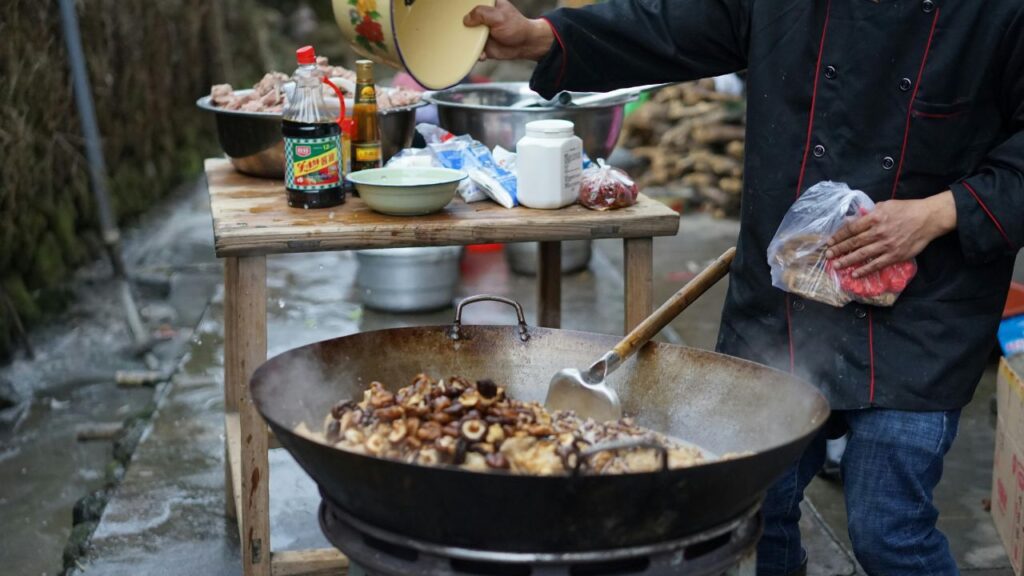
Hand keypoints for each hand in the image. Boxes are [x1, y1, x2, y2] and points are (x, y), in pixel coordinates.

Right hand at [464, 0, 553, 60]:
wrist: (524, 45)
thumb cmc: (516, 26)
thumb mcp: (498, 16)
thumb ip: (481, 14)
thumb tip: (466, 19)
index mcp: (486, 5)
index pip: (469, 4)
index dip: (463, 9)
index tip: (459, 15)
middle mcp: (481, 18)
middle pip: (464, 21)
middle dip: (462, 28)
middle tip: (466, 32)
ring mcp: (480, 32)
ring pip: (466, 37)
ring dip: (467, 43)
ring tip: (473, 45)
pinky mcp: (482, 45)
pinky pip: (472, 50)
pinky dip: (474, 54)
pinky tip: (481, 54)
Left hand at [825, 191, 957, 276]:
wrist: (928, 218)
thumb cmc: (906, 209)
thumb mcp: (885, 205)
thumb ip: (868, 213)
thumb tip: (851, 220)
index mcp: (875, 218)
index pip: (851, 228)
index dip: (839, 236)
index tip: (829, 242)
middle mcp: (879, 232)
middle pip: (854, 242)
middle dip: (839, 250)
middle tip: (828, 255)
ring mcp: (887, 245)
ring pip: (863, 254)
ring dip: (848, 261)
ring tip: (836, 266)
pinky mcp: (895, 255)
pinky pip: (877, 264)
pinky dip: (865, 270)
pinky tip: (855, 273)